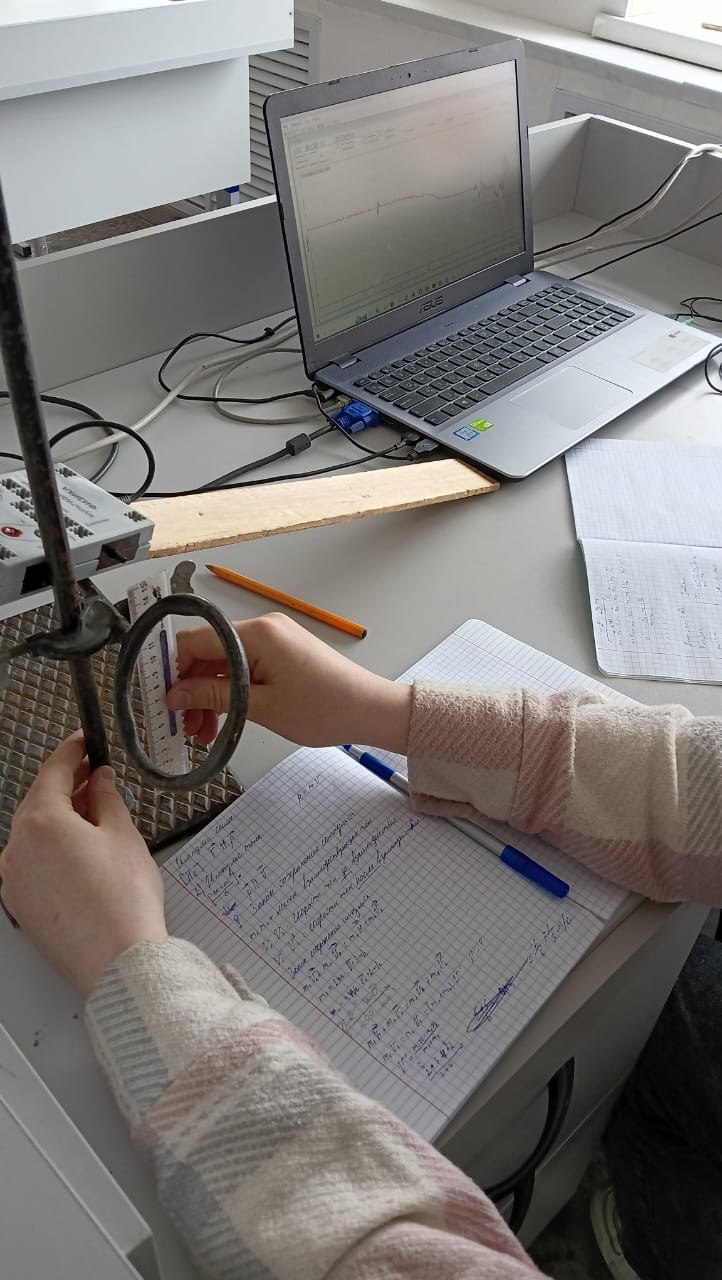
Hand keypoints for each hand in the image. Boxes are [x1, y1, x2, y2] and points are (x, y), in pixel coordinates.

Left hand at [0, 734, 166, 996]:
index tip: (84, 741)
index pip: (54, 771)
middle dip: (68, 787)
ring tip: (97, 817)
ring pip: (34, 834)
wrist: (118, 962)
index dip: (73, 751)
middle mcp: (17, 848)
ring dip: (61, 819)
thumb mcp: (123, 834)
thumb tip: (101, 781)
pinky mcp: (20, 904)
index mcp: (41, 822)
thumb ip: (108, 798)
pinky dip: (53, 850)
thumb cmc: (123, 903)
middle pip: (40, 802)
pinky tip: (82, 853)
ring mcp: (14, 879)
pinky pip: (32, 863)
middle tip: (97, 776)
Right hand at [167, 612, 411, 751]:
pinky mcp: (279, 653)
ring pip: (222, 664)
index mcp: (255, 634)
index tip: (160, 701)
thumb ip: (214, 696)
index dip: (170, 670)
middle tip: (183, 727)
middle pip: (206, 653)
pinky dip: (227, 692)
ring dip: (207, 695)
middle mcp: (261, 628)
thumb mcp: (261, 707)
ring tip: (201, 733)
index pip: (194, 641)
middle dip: (189, 689)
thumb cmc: (324, 709)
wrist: (370, 710)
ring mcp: (271, 639)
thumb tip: (174, 695)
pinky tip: (221, 721)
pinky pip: (241, 668)